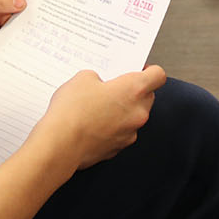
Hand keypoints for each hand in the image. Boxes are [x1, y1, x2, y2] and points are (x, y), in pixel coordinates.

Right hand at [32, 66, 166, 169]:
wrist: (60, 146)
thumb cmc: (72, 111)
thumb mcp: (82, 78)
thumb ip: (98, 76)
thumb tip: (99, 84)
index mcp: (134, 90)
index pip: (158, 75)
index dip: (149, 70)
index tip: (138, 70)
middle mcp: (138, 112)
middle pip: (147, 97)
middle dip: (133, 91)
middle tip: (112, 87)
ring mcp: (130, 133)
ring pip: (133, 116)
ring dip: (122, 111)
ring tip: (97, 107)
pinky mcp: (118, 149)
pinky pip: (120, 133)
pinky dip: (112, 128)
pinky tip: (92, 124)